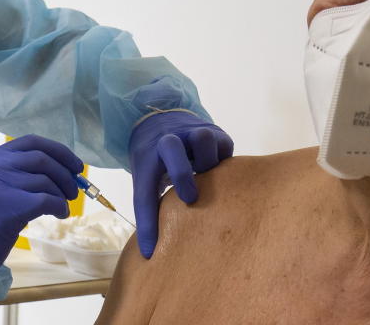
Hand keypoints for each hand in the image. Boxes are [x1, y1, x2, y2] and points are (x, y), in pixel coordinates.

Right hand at [0, 134, 82, 270]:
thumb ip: (21, 172)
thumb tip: (66, 168)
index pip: (31, 142)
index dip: (59, 151)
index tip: (75, 165)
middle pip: (41, 159)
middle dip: (65, 174)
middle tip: (73, 191)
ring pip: (45, 181)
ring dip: (61, 194)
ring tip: (63, 206)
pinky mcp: (7, 207)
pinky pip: (46, 200)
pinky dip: (59, 206)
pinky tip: (60, 214)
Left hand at [128, 79, 233, 258]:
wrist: (161, 118)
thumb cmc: (153, 159)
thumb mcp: (145, 176)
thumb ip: (151, 203)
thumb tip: (152, 249)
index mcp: (147, 157)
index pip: (144, 192)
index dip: (147, 224)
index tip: (150, 251)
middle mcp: (168, 140)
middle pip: (171, 148)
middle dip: (180, 173)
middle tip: (189, 198)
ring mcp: (192, 132)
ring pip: (203, 139)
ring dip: (207, 161)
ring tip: (207, 178)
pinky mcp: (216, 132)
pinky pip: (225, 146)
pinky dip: (223, 161)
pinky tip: (220, 174)